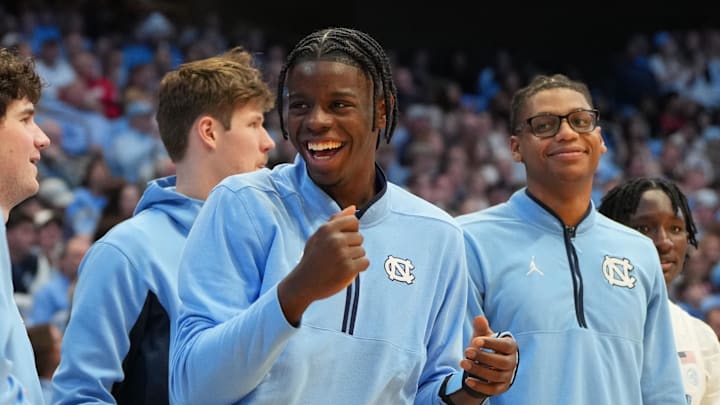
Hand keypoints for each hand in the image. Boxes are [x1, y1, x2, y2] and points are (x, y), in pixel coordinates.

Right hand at [278, 205, 368, 323]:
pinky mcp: (348, 269)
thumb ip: (335, 220)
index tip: (342, 241)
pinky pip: (365, 262)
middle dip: (352, 246)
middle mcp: (335, 239)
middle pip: (360, 237)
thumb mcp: (318, 235)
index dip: (351, 231)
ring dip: (355, 258)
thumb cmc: (312, 258)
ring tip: (339, 264)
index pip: (353, 221)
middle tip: (337, 256)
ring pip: (362, 251)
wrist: (303, 283)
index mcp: (327, 229)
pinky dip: (359, 268)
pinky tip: (346, 271)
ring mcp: (342, 254)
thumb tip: (353, 207)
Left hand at [460, 316, 517, 396]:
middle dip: (483, 357)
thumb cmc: (487, 347)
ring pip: (495, 376)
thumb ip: (481, 328)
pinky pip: (492, 390)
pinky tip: (468, 380)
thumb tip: (478, 318)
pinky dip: (480, 386)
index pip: (504, 345)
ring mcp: (508, 376)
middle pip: (501, 362)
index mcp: (510, 346)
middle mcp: (512, 362)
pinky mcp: (501, 387)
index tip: (475, 341)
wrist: (489, 364)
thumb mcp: (483, 336)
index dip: (491, 344)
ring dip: (478, 370)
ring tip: (463, 362)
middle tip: (467, 352)